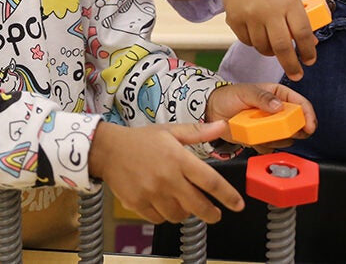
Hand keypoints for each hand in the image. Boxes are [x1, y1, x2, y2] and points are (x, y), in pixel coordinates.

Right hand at [88, 121, 243, 223]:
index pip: (210, 181)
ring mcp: (151, 192)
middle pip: (198, 205)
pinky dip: (165, 215)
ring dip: (185, 212)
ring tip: (181, 201)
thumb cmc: (141, 140)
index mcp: (178, 158)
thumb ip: (198, 132)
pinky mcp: (138, 203)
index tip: (237, 205)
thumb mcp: (170, 131)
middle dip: (211, 213)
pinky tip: (163, 203)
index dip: (228, 196)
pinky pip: (160, 219)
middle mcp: (167, 177)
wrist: (108, 149)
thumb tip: (222, 126)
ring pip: (179, 215)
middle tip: (215, 214)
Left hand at [204, 82, 316, 149]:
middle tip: (280, 131)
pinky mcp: (263, 139)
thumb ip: (262, 97)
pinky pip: (271, 148)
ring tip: (258, 130)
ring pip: (286, 139)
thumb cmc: (229, 96)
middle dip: (293, 131)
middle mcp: (278, 112)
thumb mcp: (245, 92)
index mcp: (278, 95)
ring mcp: (271, 127)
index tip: (309, 127)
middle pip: (298, 125)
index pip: (301, 104)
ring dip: (275, 139)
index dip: (308, 115)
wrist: (213, 111)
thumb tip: (279, 106)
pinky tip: (253, 139)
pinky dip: (264, 147)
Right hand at [216, 0, 317, 79]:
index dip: (308, 51)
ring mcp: (250, 16)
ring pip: (263, 47)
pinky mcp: (235, 20)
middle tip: (296, 75)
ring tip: (274, 47)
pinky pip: (248, 42)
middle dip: (291, 65)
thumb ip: (299, 17)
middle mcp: (269, 11)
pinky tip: (258, 33)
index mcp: (288, 2)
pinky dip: (255, 43)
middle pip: (282, 47)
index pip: (302, 33)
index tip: (310, 61)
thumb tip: (310, 43)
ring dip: (271, 52)